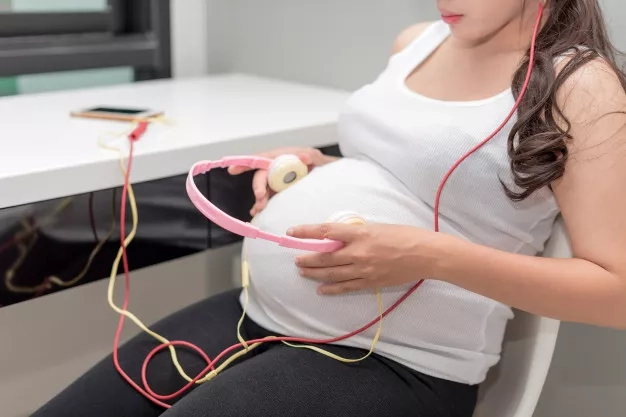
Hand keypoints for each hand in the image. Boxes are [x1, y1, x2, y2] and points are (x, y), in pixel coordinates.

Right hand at [228, 147, 336, 215]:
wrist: (328, 176)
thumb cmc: (320, 163)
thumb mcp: (317, 158)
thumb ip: (311, 156)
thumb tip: (304, 156)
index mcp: (282, 157)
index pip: (261, 158)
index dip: (245, 163)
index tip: (233, 170)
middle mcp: (276, 168)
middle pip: (261, 176)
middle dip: (258, 187)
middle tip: (260, 197)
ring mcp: (278, 181)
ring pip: (264, 189)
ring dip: (260, 199)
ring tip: (259, 208)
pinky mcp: (281, 192)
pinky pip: (269, 198)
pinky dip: (262, 204)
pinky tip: (257, 212)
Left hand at [288, 223, 444, 294]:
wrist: (426, 254)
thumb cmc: (405, 235)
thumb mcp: (377, 227)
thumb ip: (357, 233)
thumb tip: (340, 237)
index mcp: (360, 234)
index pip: (326, 231)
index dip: (306, 232)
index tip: (292, 232)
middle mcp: (358, 252)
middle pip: (325, 257)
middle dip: (308, 259)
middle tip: (296, 260)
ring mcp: (363, 270)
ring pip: (332, 273)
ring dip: (315, 273)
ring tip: (303, 272)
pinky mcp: (370, 282)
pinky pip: (346, 287)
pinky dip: (331, 288)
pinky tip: (321, 289)